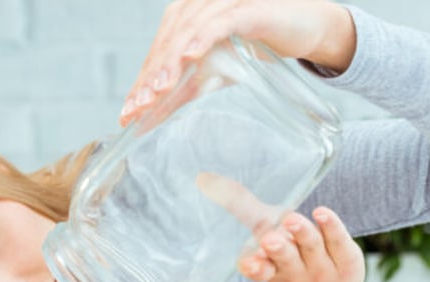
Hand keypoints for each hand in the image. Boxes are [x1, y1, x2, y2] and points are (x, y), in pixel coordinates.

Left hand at [120, 0, 355, 125]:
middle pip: (166, 42)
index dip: (140, 83)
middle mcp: (196, 7)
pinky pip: (220, 21)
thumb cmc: (253, 48)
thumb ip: (183, 92)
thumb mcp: (213, 75)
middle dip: (149, 78)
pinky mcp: (247, 9)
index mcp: (184, 20)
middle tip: (138, 108)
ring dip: (170, 61)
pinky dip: (203, 37)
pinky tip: (190, 56)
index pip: (156, 53)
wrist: (302, 31)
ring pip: (187, 31)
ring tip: (157, 90)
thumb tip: (149, 121)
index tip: (127, 115)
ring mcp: (221, 5)